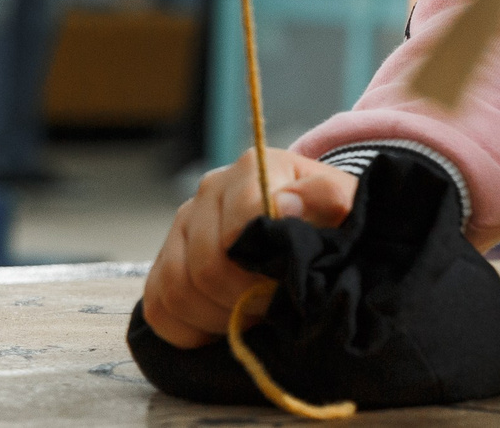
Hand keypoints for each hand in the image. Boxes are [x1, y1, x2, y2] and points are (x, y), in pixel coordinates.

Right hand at [142, 149, 358, 348]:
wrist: (307, 224)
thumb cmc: (325, 218)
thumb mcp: (342, 203)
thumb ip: (327, 197)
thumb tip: (286, 203)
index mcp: (253, 169)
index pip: (241, 228)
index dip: (263, 269)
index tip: (286, 286)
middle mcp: (209, 190)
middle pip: (206, 266)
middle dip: (243, 299)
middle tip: (272, 309)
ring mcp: (181, 225)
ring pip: (177, 290)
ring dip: (216, 318)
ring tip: (250, 316)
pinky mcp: (163, 260)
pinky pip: (157, 308)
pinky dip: (189, 330)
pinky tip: (221, 325)